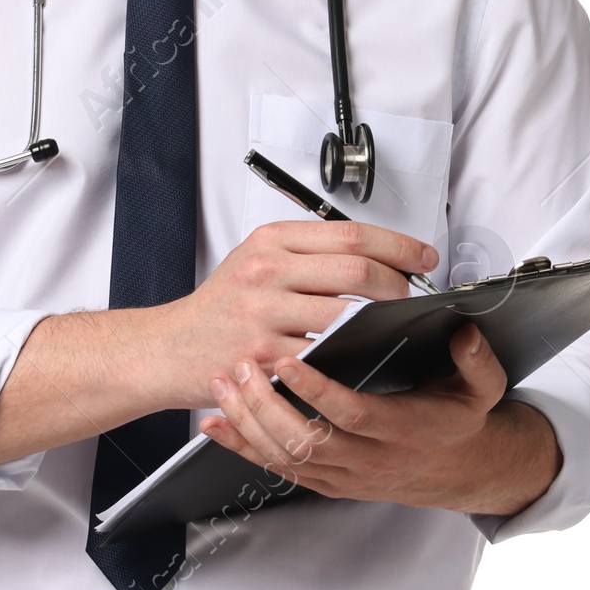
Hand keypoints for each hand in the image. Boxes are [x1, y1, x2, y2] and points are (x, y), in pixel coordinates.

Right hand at [148, 219, 435, 410]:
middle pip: (357, 269)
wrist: (167, 348)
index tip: (421, 257)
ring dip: (379, 323)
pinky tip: (356, 355)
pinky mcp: (264, 355)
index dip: (399, 245)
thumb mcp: (255, 260)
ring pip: (347, 314)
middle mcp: (267, 270)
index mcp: (271, 241)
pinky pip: (324, 353)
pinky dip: (348, 354)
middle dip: (397, 285)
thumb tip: (371, 253)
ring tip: (387, 326)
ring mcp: (264, 313)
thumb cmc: (218, 307)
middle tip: (409, 295)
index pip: (352, 234)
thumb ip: (306, 253)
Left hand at [198, 322, 561, 516]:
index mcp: (401, 430)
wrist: (459, 472)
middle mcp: (368, 459)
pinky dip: (242, 447)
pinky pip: (277, 469)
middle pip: (306, 440)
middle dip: (267, 405)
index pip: (352, 414)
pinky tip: (215, 424)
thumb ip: (477, 361)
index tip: (290, 361)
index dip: (317, 391)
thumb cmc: (458, 422)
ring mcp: (343, 474)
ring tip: (224, 383)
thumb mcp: (481, 390)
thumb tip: (466, 333)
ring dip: (248, 422)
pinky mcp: (326, 482)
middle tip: (242, 366)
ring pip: (285, 457)